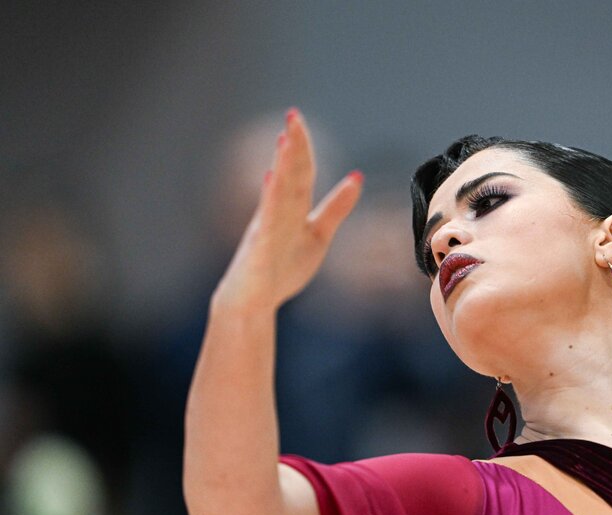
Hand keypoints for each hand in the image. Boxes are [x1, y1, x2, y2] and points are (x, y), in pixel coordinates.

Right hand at [213, 108, 362, 311]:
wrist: (254, 301)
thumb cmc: (282, 266)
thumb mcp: (318, 235)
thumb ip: (336, 208)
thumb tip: (357, 177)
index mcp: (290, 208)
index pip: (300, 172)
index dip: (302, 146)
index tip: (297, 116)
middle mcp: (276, 213)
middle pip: (288, 176)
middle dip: (291, 146)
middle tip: (292, 115)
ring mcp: (267, 230)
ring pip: (278, 195)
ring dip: (281, 168)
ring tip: (284, 141)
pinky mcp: (260, 250)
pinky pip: (268, 225)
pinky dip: (270, 203)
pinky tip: (270, 182)